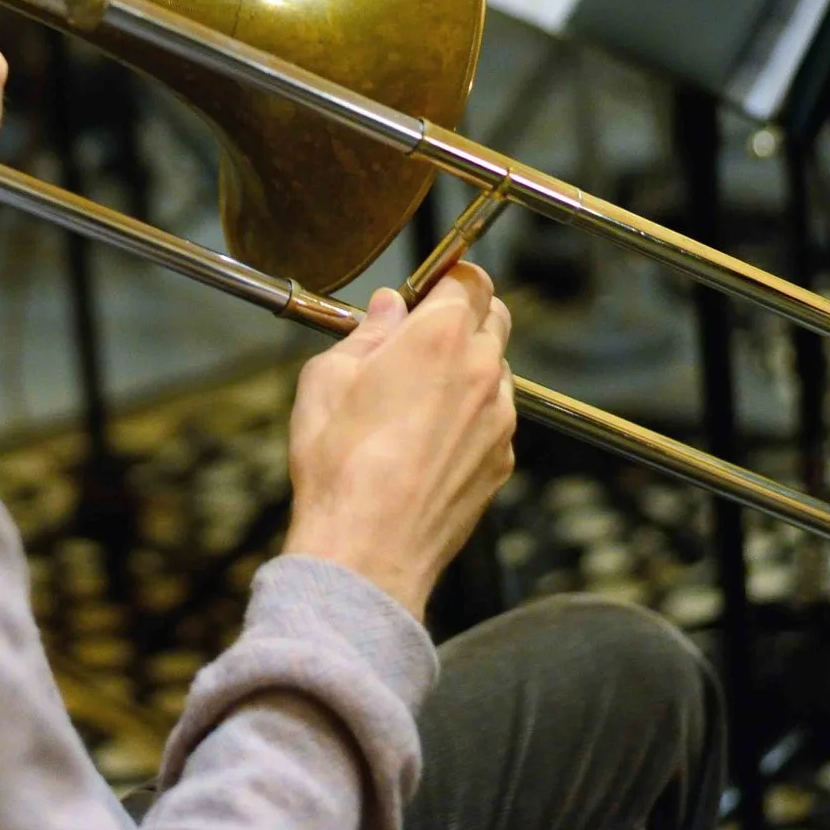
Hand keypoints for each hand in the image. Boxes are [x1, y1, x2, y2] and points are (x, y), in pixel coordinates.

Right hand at [283, 264, 515, 618]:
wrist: (367, 551)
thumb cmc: (339, 466)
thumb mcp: (327, 380)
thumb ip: (366, 334)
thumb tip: (388, 310)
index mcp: (439, 338)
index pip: (468, 278)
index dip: (446, 279)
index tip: (425, 291)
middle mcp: (482, 371)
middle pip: (494, 316)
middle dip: (464, 315)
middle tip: (421, 336)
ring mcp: (500, 418)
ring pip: (497, 369)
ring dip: (469, 367)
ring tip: (419, 396)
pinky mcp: (502, 460)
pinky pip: (496, 417)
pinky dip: (473, 414)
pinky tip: (429, 440)